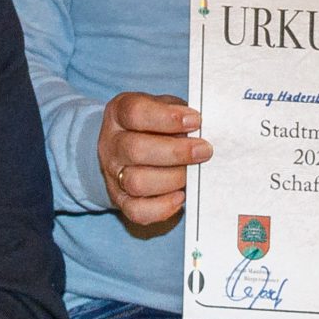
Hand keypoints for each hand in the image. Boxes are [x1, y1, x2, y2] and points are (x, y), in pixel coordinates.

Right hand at [97, 91, 209, 225]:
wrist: (126, 148)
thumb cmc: (153, 125)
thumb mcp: (161, 107)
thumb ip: (179, 113)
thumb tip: (206, 128)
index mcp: (119, 113)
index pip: (135, 112)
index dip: (167, 117)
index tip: (195, 121)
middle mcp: (111, 144)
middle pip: (135, 149)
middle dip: (175, 152)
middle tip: (204, 151)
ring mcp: (113, 174)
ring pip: (137, 183)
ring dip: (172, 179)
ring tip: (193, 174)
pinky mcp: (120, 200)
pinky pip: (137, 211)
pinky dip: (162, 207)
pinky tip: (180, 196)